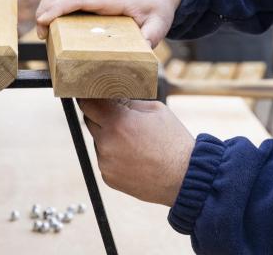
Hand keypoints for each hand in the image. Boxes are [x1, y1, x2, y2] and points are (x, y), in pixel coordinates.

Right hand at [35, 0, 181, 46]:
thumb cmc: (157, 6)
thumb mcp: (159, 23)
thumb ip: (151, 36)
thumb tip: (140, 51)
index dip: (57, 8)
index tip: (43, 21)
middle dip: (44, 10)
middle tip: (41, 35)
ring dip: (45, 7)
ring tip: (43, 31)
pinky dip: (52, 4)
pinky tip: (51, 22)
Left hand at [79, 98, 194, 206]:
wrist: (185, 177)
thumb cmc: (173, 140)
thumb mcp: (155, 109)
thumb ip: (128, 101)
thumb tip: (110, 95)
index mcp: (117, 122)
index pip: (87, 103)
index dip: (90, 97)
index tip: (95, 95)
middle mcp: (106, 143)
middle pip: (90, 121)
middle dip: (102, 116)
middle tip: (122, 118)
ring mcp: (105, 163)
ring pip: (98, 141)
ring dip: (109, 137)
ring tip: (134, 142)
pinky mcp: (108, 178)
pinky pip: (105, 160)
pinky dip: (114, 156)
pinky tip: (134, 157)